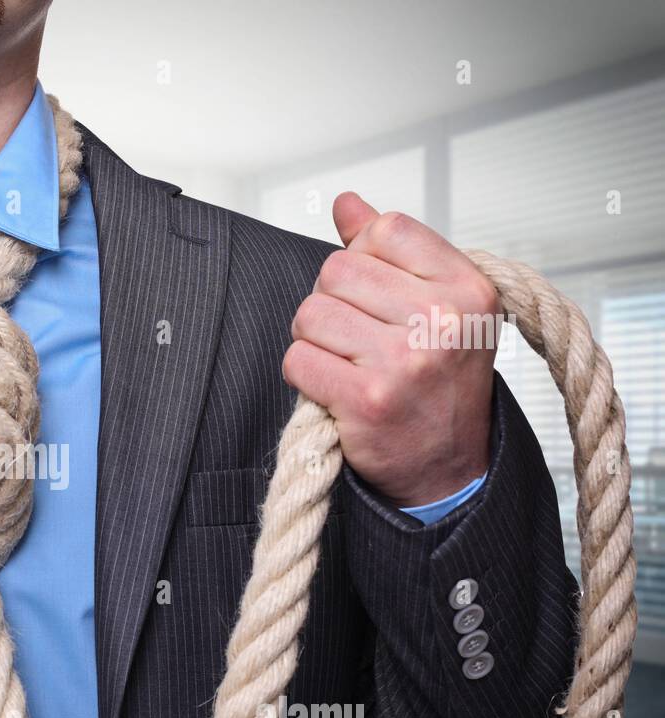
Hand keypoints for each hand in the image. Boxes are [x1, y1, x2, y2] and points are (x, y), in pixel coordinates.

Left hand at [282, 192, 499, 507]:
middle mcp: (442, 322)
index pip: (386, 229)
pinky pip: (298, 360)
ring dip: (313, 338)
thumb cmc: (440, 383)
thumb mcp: (439, 306)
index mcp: (467, 289)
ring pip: (311, 313)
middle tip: (356, 336)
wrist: (448, 465)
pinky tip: (334, 387)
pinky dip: (305, 373)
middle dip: (332, 301)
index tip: (374, 290)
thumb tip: (347, 203)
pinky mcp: (366, 401)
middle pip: (338, 270)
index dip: (363, 254)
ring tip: (344, 360)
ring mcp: (404, 362)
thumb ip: (392, 250)